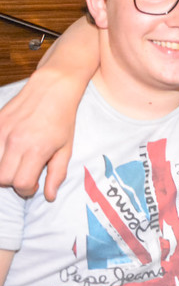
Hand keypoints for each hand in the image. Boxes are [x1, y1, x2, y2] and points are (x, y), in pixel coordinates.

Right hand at [0, 69, 77, 199]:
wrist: (51, 88)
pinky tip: (9, 151)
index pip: (20, 183)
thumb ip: (57, 174)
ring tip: (17, 162)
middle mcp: (15, 141)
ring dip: (3, 169)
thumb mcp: (66, 148)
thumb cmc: (62, 119)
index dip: (26, 190)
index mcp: (36, 149)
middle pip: (1, 178)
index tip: (33, 185)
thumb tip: (49, 196)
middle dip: (12, 182)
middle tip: (24, 174)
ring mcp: (2, 131)